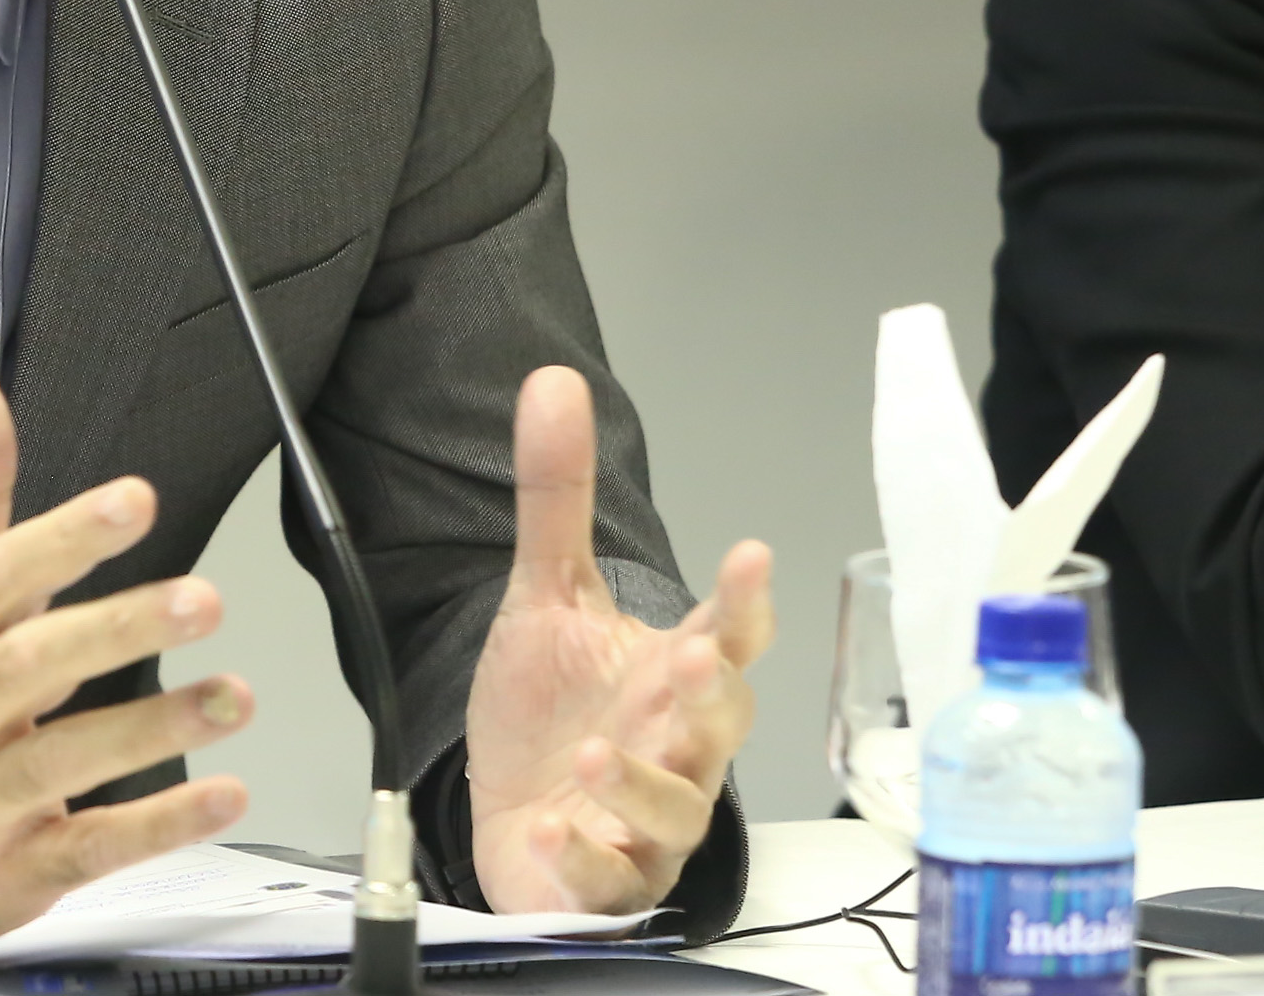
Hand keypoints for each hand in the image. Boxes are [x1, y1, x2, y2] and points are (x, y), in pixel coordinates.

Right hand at [0, 369, 255, 951]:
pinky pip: (87, 846)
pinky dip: (156, 824)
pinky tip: (221, 795)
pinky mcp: (16, 868)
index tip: (132, 502)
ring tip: (232, 695)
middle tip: (200, 600)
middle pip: (27, 664)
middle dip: (116, 628)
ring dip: (152, 725)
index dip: (63, 538)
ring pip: (60, 756)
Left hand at [466, 366, 773, 915]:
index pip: (729, 633)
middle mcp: (675, 747)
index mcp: (671, 675)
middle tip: (693, 661)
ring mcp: (647, 820)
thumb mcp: (544, 595)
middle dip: (712, 696)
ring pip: (672, 808)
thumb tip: (553, 382)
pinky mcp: (606, 880)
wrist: (512, 815)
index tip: (751, 556)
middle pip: (721, 724)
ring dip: (638, 783)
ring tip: (591, 754)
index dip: (745, 600)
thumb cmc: (551, 714)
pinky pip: (609, 880)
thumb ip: (556, 497)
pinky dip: (585, 860)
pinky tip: (552, 833)